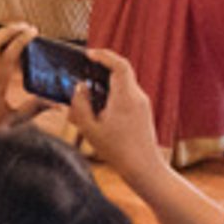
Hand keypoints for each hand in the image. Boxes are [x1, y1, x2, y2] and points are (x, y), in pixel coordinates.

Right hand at [74, 43, 162, 173]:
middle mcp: (137, 97)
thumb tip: (79, 88)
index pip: (119, 65)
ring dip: (105, 85)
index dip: (104, 56)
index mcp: (125, 97)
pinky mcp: (142, 113)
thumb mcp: (90, 129)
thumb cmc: (118, 151)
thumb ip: (80, 105)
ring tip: (87, 95)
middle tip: (83, 70)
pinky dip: (112, 95)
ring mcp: (142, 104)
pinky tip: (98, 110)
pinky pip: (126, 96)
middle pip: (120, 72)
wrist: (144, 169)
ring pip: (122, 85)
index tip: (88, 54)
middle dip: (101, 69)